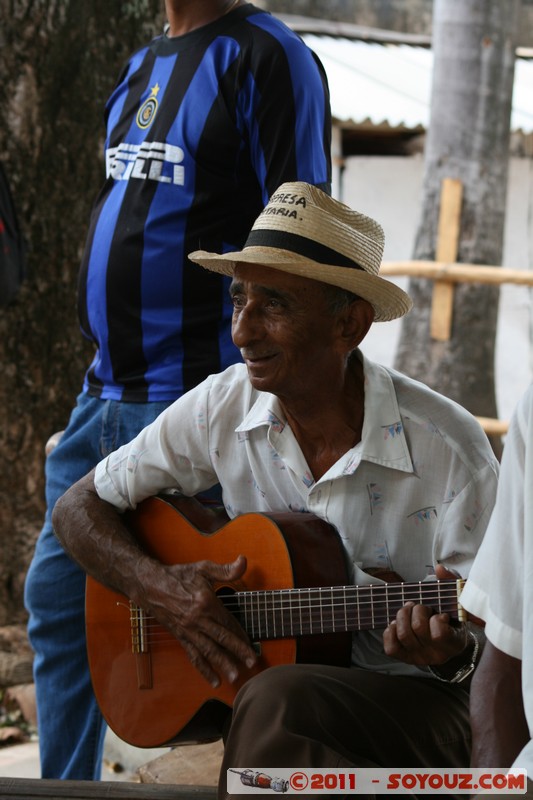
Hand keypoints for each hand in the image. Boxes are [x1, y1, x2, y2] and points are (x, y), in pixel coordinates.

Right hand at [135, 554, 257, 688]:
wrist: (150, 585)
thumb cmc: (178, 575)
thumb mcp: (203, 568)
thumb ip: (225, 569)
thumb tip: (243, 561)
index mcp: (206, 602)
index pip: (228, 622)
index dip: (241, 634)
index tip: (252, 644)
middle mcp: (197, 619)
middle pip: (221, 639)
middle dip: (238, 652)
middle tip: (252, 663)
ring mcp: (188, 630)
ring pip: (209, 651)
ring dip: (223, 664)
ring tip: (235, 677)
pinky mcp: (181, 636)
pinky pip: (194, 655)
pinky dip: (204, 669)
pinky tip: (214, 680)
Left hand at [382, 565, 468, 666]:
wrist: (446, 643)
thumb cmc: (452, 619)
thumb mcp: (457, 602)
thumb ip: (452, 583)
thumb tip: (439, 568)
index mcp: (454, 643)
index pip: (439, 633)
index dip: (437, 619)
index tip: (441, 614)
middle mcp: (437, 655)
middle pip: (418, 628)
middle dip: (417, 610)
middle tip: (420, 607)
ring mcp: (419, 658)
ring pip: (403, 634)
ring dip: (402, 616)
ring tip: (408, 610)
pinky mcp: (405, 658)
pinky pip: (390, 648)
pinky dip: (390, 631)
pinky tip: (397, 624)